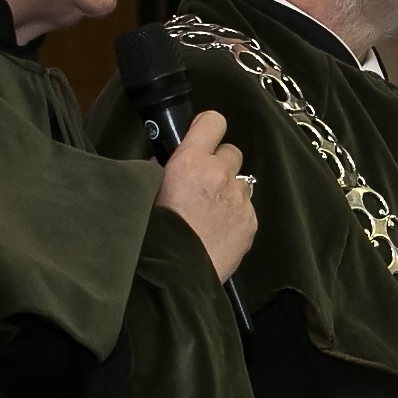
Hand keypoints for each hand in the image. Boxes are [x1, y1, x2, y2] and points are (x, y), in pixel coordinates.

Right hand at [155, 109, 255, 281]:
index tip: (203, 138)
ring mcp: (239, 199)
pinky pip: (246, 209)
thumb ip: (160, 171)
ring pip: (241, 183)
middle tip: (203, 185)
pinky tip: (218, 231)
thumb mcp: (146, 193)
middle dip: (219, 165)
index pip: (213, 121)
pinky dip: (235, 216)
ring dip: (228, 192)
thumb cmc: (153, 236)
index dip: (208, 129)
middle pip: (231, 152)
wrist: (173, 277)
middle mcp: (220, 175)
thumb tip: (169, 164)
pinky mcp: (250, 222)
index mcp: (190, 162)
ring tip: (209, 214)